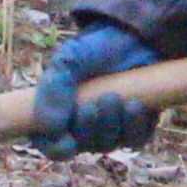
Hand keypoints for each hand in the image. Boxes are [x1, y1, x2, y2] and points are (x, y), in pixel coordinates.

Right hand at [32, 20, 158, 155]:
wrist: (129, 39)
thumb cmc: (91, 52)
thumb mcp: (67, 61)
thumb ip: (53, 89)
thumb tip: (51, 127)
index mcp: (57, 116)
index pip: (51, 147)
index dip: (57, 147)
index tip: (68, 140)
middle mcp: (82, 129)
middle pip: (82, 147)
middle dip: (89, 127)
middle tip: (96, 102)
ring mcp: (109, 130)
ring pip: (108, 145)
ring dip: (111, 124)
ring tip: (114, 97)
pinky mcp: (135, 127)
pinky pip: (135, 140)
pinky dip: (134, 126)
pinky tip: (134, 105)